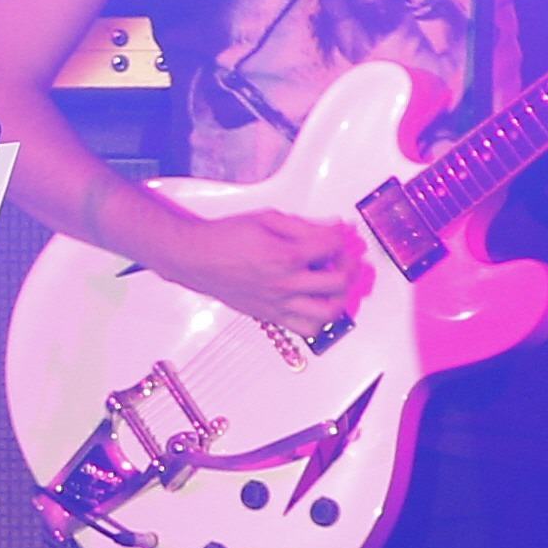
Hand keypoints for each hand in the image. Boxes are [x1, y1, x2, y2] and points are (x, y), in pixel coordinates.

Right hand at [157, 204, 365, 327]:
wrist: (197, 258)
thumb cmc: (225, 238)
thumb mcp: (268, 219)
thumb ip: (304, 225)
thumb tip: (332, 228)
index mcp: (285, 256)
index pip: (332, 246)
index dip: (344, 237)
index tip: (344, 233)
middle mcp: (284, 284)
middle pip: (339, 282)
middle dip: (350, 266)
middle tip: (347, 258)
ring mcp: (279, 304)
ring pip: (327, 313)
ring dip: (341, 298)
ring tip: (338, 286)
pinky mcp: (271, 316)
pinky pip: (305, 328)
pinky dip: (319, 319)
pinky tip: (318, 304)